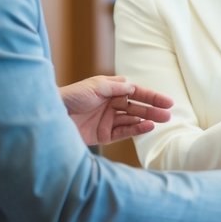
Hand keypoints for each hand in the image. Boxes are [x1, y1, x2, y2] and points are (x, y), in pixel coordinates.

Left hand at [59, 75, 173, 146]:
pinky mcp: (103, 135)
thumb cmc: (71, 97)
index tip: (167, 102)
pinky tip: (147, 127)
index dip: (152, 96)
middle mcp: (110, 104)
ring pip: (132, 119)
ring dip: (147, 119)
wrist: (51, 116)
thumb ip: (117, 87)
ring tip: (161, 121)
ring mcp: (108, 120)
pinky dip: (136, 129)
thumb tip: (134, 87)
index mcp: (109, 89)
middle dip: (153, 109)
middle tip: (168, 115)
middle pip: (137, 106)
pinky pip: (124, 132)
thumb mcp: (95, 87)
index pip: (135, 92)